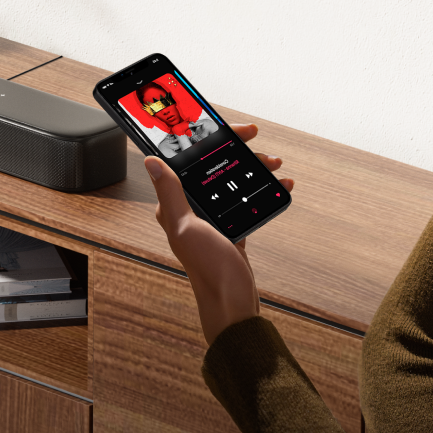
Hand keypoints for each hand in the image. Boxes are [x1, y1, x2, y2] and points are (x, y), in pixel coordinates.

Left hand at [144, 123, 294, 344]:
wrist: (232, 302)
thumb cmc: (207, 269)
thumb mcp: (185, 226)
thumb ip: (170, 193)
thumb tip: (151, 162)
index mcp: (175, 205)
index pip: (188, 162)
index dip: (208, 141)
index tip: (230, 130)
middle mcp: (191, 209)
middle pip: (214, 167)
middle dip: (237, 152)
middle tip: (257, 142)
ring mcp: (213, 218)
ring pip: (233, 181)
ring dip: (254, 169)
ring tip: (274, 164)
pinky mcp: (231, 227)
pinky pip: (248, 200)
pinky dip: (264, 190)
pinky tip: (280, 184)